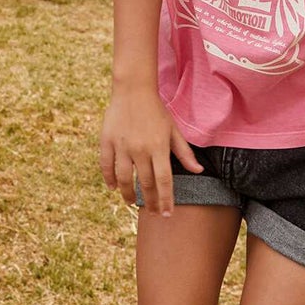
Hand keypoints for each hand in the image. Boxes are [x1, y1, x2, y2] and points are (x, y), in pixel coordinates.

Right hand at [99, 85, 201, 214]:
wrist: (133, 89)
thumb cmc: (156, 110)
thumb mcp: (173, 130)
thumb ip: (184, 152)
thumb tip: (198, 171)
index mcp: (159, 147)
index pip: (164, 181)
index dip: (166, 200)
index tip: (167, 214)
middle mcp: (140, 149)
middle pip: (145, 183)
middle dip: (150, 202)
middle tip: (153, 213)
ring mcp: (122, 145)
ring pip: (124, 178)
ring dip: (128, 194)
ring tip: (131, 203)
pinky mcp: (107, 140)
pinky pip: (106, 164)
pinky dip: (108, 178)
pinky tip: (112, 187)